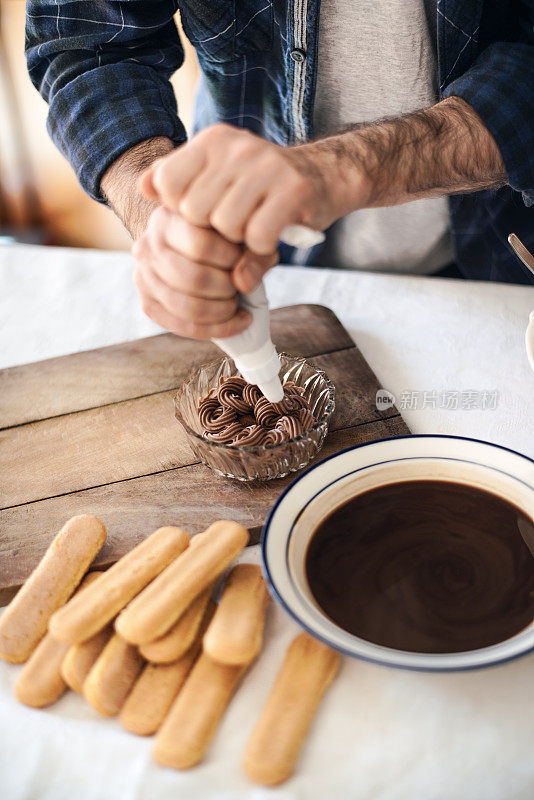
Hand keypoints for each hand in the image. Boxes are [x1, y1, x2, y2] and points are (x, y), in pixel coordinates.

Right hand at [132, 205, 276, 338]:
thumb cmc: (221, 236)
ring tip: (237, 303)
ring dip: (223, 311)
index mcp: (167, 218)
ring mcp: (143, 277)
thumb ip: (253, 253)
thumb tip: (243, 282)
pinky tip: (238, 322)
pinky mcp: (148, 305)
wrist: (184, 244)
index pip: (200, 245)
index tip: (242, 260)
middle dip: (226, 289)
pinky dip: (217, 329)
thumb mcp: (242, 234)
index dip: (230, 259)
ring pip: (187, 307)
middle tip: (239, 286)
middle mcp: (148, 246)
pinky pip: (183, 327)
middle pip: (193, 279)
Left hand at [140, 124, 353, 255]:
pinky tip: (272, 236)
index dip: (181, 210)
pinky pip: (257, 236)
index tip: (205, 214)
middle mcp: (237, 147)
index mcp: (213, 141)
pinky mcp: (293, 191)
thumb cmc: (265, 188)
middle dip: (210, 230)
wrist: (328, 177)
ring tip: (254, 228)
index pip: (167, 183)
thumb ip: (181, 185)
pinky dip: (262, 248)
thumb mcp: (221, 181)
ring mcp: (266, 166)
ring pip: (225, 226)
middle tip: (233, 227)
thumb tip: (144, 187)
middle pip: (194, 211)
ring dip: (238, 240)